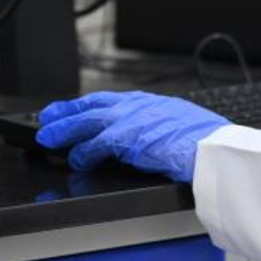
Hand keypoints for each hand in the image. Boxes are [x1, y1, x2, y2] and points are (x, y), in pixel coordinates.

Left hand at [34, 91, 231, 182]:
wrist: (214, 149)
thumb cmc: (204, 142)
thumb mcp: (178, 125)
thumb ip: (156, 128)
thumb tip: (146, 139)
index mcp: (148, 103)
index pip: (107, 101)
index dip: (84, 106)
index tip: (69, 109)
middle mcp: (136, 107)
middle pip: (91, 106)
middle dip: (66, 112)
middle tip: (46, 118)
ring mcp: (130, 120)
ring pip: (87, 122)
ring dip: (65, 130)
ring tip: (47, 138)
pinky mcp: (127, 138)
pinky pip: (96, 144)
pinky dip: (83, 152)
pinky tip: (75, 159)